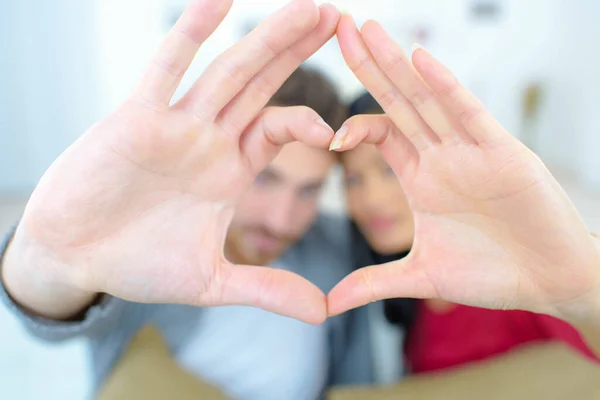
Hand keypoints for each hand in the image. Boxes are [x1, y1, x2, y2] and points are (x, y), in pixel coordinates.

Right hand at [3, 0, 339, 323]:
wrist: (76, 260)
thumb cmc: (139, 266)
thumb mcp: (213, 280)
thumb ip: (267, 289)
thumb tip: (323, 314)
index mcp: (230, 169)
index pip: (280, 127)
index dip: (312, 119)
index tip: (342, 126)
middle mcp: (209, 139)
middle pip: (263, 85)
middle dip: (298, 51)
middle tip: (335, 15)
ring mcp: (176, 125)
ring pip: (228, 71)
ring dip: (266, 39)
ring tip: (305, 6)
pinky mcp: (137, 119)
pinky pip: (166, 68)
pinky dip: (190, 34)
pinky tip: (219, 2)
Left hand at [328, 16, 599, 324]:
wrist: (550, 282)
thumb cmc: (492, 274)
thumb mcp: (422, 277)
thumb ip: (375, 283)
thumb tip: (328, 304)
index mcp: (422, 177)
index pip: (382, 132)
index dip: (354, 123)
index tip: (329, 135)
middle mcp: (442, 156)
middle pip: (397, 101)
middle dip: (368, 65)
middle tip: (337, 25)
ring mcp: (471, 151)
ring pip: (427, 98)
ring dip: (397, 63)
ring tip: (367, 28)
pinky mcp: (503, 155)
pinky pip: (469, 115)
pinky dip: (445, 87)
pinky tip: (420, 58)